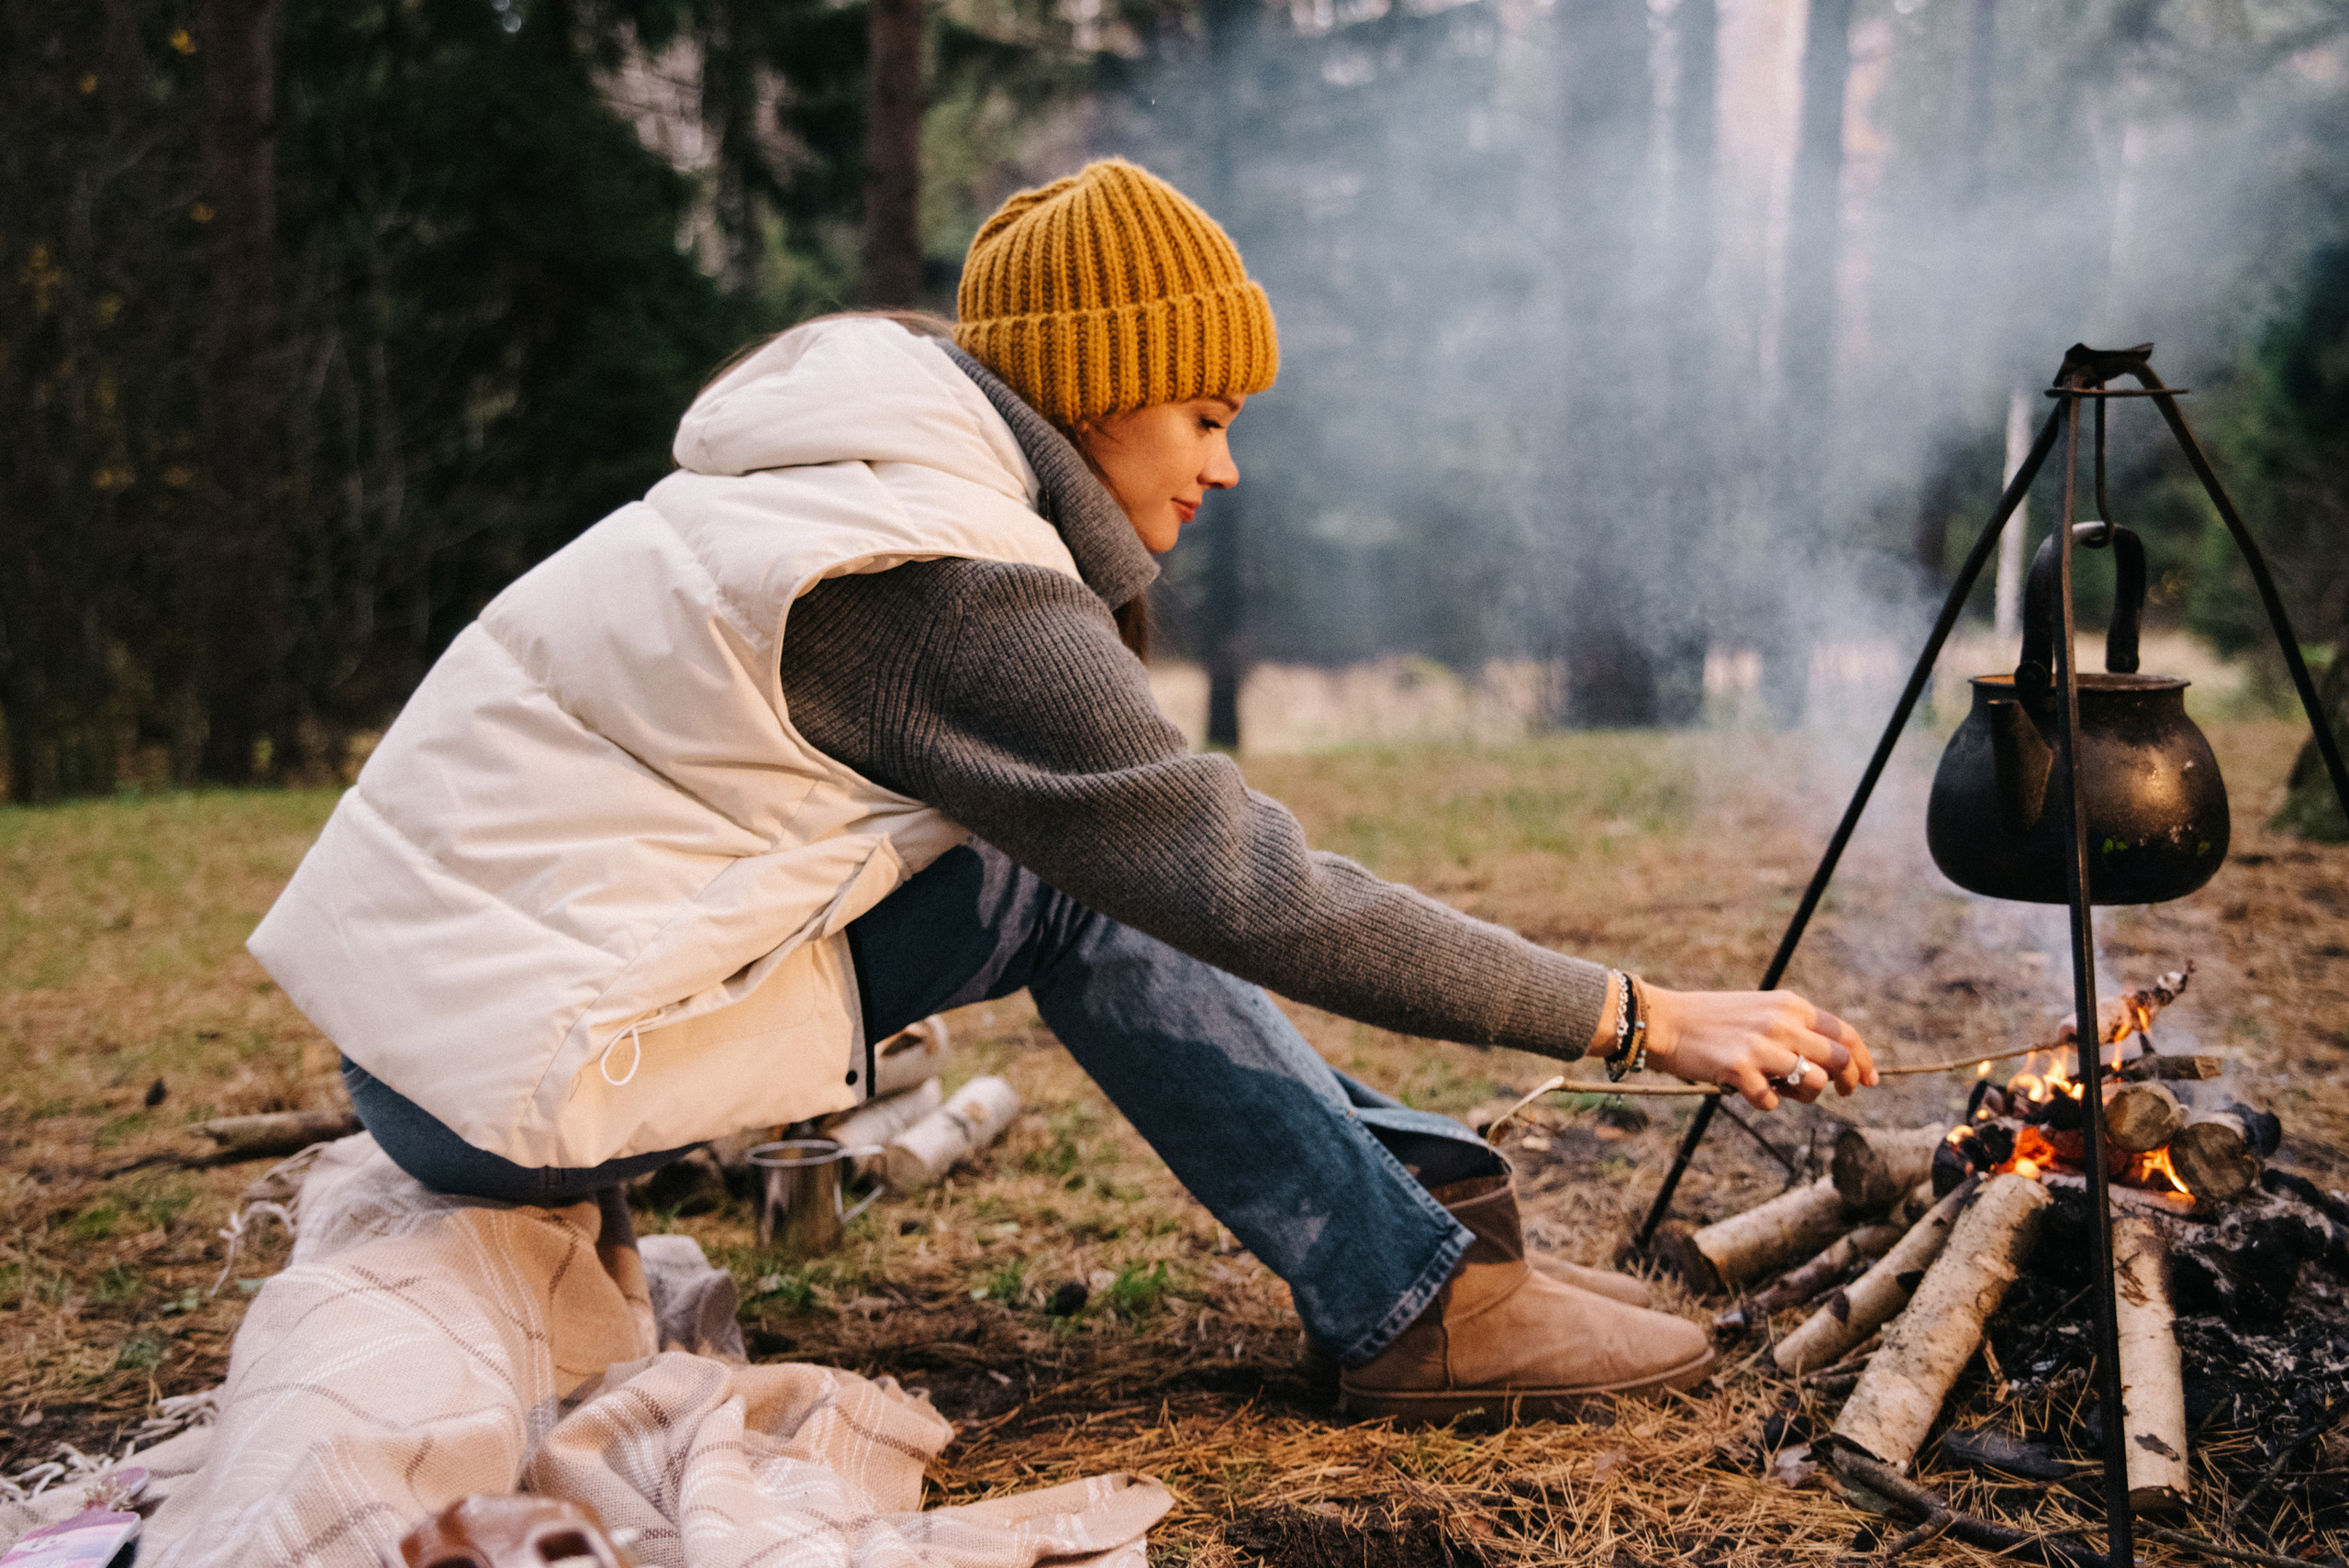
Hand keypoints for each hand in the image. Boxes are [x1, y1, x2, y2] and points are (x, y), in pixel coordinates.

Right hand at [1638, 987, 1876, 1110]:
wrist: (1666, 1021)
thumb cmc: (1713, 1020)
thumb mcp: (1762, 1011)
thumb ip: (1796, 1030)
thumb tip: (1833, 1066)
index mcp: (1790, 1005)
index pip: (1845, 1034)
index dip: (1864, 1060)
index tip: (1870, 1079)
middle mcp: (1781, 1022)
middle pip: (1838, 1060)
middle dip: (1849, 1082)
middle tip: (1845, 1093)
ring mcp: (1761, 1046)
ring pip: (1813, 1082)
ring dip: (1806, 1094)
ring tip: (1783, 1088)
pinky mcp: (1740, 1068)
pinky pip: (1773, 1101)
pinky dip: (1768, 1102)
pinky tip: (1752, 1091)